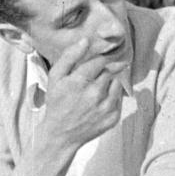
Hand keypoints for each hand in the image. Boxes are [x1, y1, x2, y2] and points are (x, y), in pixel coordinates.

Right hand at [41, 38, 125, 154]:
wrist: (61, 134)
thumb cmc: (57, 103)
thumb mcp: (55, 78)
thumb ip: (69, 57)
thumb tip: (85, 40)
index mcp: (79, 82)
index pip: (100, 61)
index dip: (101, 58)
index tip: (102, 58)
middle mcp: (95, 94)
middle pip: (110, 71)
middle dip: (106, 70)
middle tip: (98, 75)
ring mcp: (106, 107)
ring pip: (116, 83)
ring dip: (110, 82)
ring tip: (96, 90)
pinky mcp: (113, 117)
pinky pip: (119, 98)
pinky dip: (112, 96)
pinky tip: (99, 101)